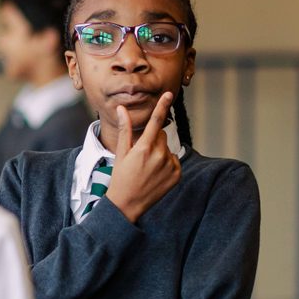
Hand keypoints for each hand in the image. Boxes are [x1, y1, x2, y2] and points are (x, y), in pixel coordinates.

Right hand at [105, 92, 180, 223]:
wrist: (127, 204)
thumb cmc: (121, 177)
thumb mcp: (121, 152)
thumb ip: (125, 129)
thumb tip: (122, 109)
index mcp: (144, 148)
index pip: (156, 121)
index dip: (162, 105)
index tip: (168, 93)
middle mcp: (160, 156)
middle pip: (162, 135)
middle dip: (154, 140)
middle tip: (141, 155)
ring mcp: (170, 166)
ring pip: (168, 148)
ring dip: (160, 153)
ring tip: (147, 167)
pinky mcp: (177, 175)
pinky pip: (174, 161)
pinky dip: (167, 164)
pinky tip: (155, 174)